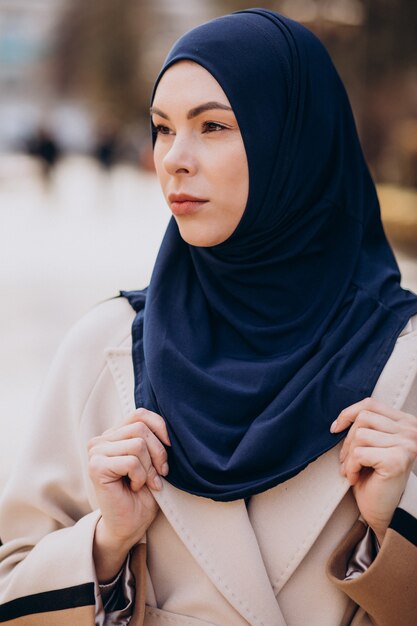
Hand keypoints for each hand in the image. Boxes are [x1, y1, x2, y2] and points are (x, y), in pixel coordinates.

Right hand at [89, 408, 169, 580]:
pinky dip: (141, 476)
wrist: (130, 525)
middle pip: (141, 428)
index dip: (160, 428)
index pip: (140, 414)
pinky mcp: (96, 467)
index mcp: (114, 434)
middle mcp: (101, 440)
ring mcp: (96, 452)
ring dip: (149, 467)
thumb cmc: (143, 494)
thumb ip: (151, 438)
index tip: (170, 448)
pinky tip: (135, 487)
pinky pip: (131, 461)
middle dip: (158, 452)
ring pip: (138, 444)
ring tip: (145, 482)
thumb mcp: (152, 459)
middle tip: (160, 474)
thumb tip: (169, 424)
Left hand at [331, 397, 416, 543]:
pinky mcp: (396, 460)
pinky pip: (360, 453)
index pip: (371, 404)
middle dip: (348, 440)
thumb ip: (366, 426)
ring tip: (352, 470)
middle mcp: (410, 431)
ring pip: (360, 434)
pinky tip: (356, 478)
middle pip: (364, 418)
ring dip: (349, 456)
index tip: (336, 428)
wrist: (384, 511)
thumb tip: (341, 418)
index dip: (349, 413)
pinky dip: (352, 466)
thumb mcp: (371, 444)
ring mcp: (406, 444)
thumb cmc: (375, 478)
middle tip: (346, 461)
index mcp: (405, 423)